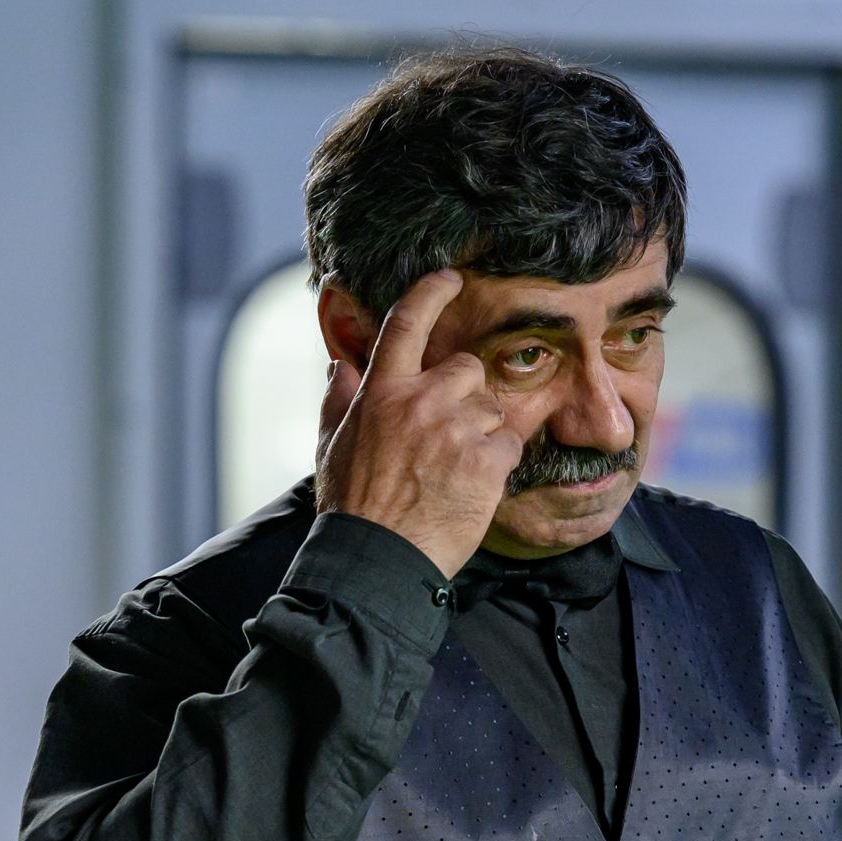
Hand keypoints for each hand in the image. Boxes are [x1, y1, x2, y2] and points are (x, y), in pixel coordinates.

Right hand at [315, 270, 522, 578]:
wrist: (377, 560)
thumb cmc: (352, 507)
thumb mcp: (331, 447)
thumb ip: (339, 401)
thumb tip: (340, 366)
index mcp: (381, 392)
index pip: (407, 324)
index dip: (430, 293)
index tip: (449, 279)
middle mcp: (420, 402)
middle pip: (467, 368)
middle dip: (466, 394)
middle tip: (450, 433)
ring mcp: (456, 430)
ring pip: (492, 408)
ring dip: (483, 432)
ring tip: (457, 469)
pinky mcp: (486, 462)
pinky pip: (510, 444)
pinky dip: (498, 463)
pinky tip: (474, 486)